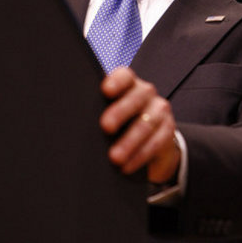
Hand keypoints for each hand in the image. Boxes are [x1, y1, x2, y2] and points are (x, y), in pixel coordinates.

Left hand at [99, 67, 180, 182]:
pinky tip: (126, 166)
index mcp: (128, 85)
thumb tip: (73, 124)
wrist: (149, 142)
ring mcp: (159, 111)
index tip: (105, 91)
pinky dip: (140, 156)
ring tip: (114, 157)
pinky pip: (156, 142)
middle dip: (121, 112)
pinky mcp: (168, 131)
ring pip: (146, 123)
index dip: (117, 81)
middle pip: (137, 97)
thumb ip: (97, 113)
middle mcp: (146, 93)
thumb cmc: (120, 126)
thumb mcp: (108, 115)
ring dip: (130, 141)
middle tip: (106, 127)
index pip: (125, 76)